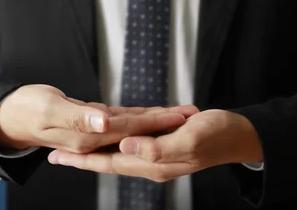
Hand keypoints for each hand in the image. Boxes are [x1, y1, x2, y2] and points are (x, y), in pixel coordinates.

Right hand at [0, 84, 198, 153]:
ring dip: (156, 120)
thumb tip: (104, 124)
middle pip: (138, 131)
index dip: (156, 122)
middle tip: (191, 114)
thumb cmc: (25, 108)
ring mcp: (93, 134)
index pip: (131, 130)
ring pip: (132, 126)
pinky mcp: (90, 123)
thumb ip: (78, 118)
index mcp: (87, 137)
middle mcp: (94, 139)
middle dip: (164, 123)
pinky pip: (120, 120)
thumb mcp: (49, 109)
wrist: (7, 115)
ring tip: (181, 114)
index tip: (181, 117)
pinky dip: (138, 116)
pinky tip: (150, 115)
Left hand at [47, 109, 262, 181]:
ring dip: (96, 151)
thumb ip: (156, 147)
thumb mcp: (189, 138)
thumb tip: (124, 147)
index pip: (110, 162)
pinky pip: (134, 146)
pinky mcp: (166, 146)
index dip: (83, 159)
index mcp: (155, 163)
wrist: (240, 135)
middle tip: (56, 153)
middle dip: (82, 158)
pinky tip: (111, 137)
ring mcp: (160, 156)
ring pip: (119, 154)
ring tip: (76, 147)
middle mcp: (153, 163)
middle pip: (109, 161)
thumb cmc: (218, 134)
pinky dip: (116, 142)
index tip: (58, 155)